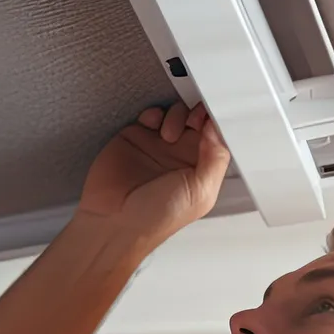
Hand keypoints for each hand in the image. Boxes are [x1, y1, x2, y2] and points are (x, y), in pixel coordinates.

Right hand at [75, 103, 230, 239]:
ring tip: (167, 134)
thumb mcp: (200, 192)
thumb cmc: (156, 217)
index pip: (218, 138)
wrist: (115, 220)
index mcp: (202, 169)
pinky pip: (151, 114)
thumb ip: (216, 159)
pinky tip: (152, 125)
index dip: (218, 124)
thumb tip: (218, 129)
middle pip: (199, 120)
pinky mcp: (137, 137)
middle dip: (199, 114)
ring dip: (177, 115)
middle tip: (194, 120)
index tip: (214, 117)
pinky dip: (154, 113)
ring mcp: (159, 145)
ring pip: (177, 113)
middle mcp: (182, 156)